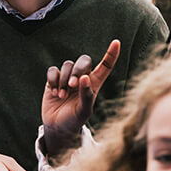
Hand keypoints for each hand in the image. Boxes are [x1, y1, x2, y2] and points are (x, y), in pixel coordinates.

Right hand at [41, 40, 119, 157]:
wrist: (57, 127)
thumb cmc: (75, 121)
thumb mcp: (84, 111)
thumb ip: (86, 95)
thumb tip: (85, 78)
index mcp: (95, 84)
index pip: (105, 66)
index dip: (111, 54)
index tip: (116, 43)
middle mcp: (82, 78)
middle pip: (84, 61)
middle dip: (78, 70)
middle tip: (73, 85)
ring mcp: (67, 78)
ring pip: (67, 65)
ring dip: (64, 79)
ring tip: (62, 95)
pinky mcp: (53, 80)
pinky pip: (53, 70)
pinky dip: (53, 79)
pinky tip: (55, 92)